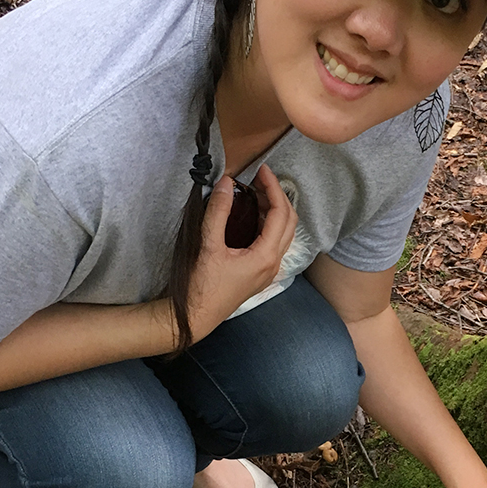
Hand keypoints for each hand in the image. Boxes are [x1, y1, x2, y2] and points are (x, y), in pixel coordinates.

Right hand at [188, 165, 297, 330]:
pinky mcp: (260, 273)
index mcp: (266, 256)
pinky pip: (274, 242)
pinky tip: (252, 215)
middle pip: (289, 221)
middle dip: (278, 196)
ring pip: (284, 232)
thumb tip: (226, 182)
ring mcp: (269, 270)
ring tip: (255, 192)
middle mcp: (274, 263)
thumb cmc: (202, 286)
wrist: (197, 317)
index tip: (261, 170)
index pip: (281, 213)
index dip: (273, 188)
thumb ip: (218, 212)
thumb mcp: (208, 245)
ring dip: (275, 209)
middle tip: (260, 178)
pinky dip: (269, 223)